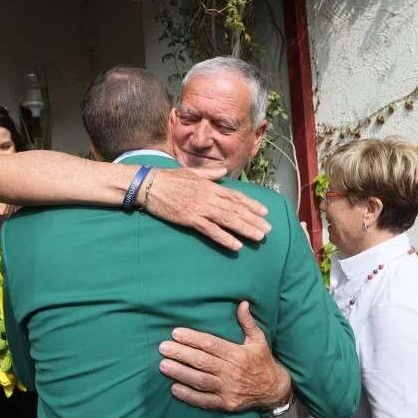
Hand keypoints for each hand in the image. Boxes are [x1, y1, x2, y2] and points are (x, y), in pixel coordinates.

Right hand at [144, 168, 270, 250]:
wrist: (149, 185)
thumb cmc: (168, 178)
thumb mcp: (191, 172)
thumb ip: (210, 174)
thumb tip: (224, 172)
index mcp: (210, 185)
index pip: (235, 196)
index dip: (251, 204)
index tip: (265, 211)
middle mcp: (209, 196)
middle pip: (236, 209)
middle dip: (253, 219)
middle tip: (268, 229)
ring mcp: (200, 208)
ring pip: (228, 220)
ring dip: (245, 229)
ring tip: (259, 237)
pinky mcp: (190, 219)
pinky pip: (211, 231)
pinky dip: (224, 238)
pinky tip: (236, 245)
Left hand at [158, 301, 291, 411]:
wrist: (274, 390)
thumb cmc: (263, 361)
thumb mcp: (258, 339)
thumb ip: (248, 322)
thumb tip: (242, 303)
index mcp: (238, 354)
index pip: (211, 344)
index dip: (193, 339)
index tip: (176, 333)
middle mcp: (232, 372)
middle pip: (202, 362)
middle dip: (181, 354)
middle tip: (163, 348)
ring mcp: (229, 390)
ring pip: (201, 380)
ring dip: (180, 373)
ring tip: (163, 366)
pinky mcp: (227, 404)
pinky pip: (205, 401)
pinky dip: (189, 396)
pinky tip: (175, 388)